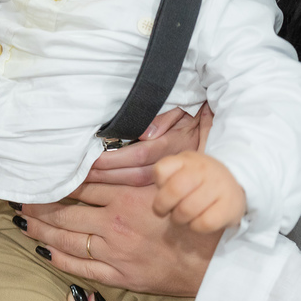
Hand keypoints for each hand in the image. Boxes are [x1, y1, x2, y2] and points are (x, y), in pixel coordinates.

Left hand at [15, 183, 219, 295]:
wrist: (213, 261)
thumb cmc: (192, 219)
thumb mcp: (165, 186)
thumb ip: (135, 174)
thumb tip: (104, 159)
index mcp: (125, 198)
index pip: (80, 187)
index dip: (56, 182)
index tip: (37, 177)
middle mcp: (114, 224)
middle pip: (65, 213)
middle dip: (39, 206)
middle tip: (19, 199)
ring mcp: (114, 252)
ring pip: (67, 240)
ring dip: (41, 230)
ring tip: (23, 222)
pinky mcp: (119, 275)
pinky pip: (81, 268)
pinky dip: (60, 260)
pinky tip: (44, 252)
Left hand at [85, 106, 207, 185]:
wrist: (218, 140)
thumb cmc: (193, 116)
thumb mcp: (182, 110)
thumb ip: (163, 119)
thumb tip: (144, 133)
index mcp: (174, 143)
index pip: (140, 153)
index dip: (115, 158)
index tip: (94, 158)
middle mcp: (174, 162)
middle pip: (135, 175)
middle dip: (107, 175)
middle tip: (82, 175)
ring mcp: (175, 175)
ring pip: (138, 184)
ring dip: (111, 184)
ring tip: (87, 182)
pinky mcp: (174, 184)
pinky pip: (145, 190)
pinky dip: (123, 189)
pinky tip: (105, 189)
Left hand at [153, 151, 245, 232]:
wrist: (236, 183)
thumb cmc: (199, 181)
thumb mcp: (181, 169)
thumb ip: (166, 178)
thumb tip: (159, 201)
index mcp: (187, 160)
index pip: (161, 170)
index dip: (158, 186)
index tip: (163, 191)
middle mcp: (204, 169)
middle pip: (173, 190)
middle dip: (162, 207)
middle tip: (165, 212)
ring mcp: (219, 186)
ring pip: (187, 210)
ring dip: (179, 219)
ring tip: (182, 217)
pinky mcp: (230, 206)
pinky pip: (204, 223)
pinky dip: (195, 227)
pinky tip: (198, 222)